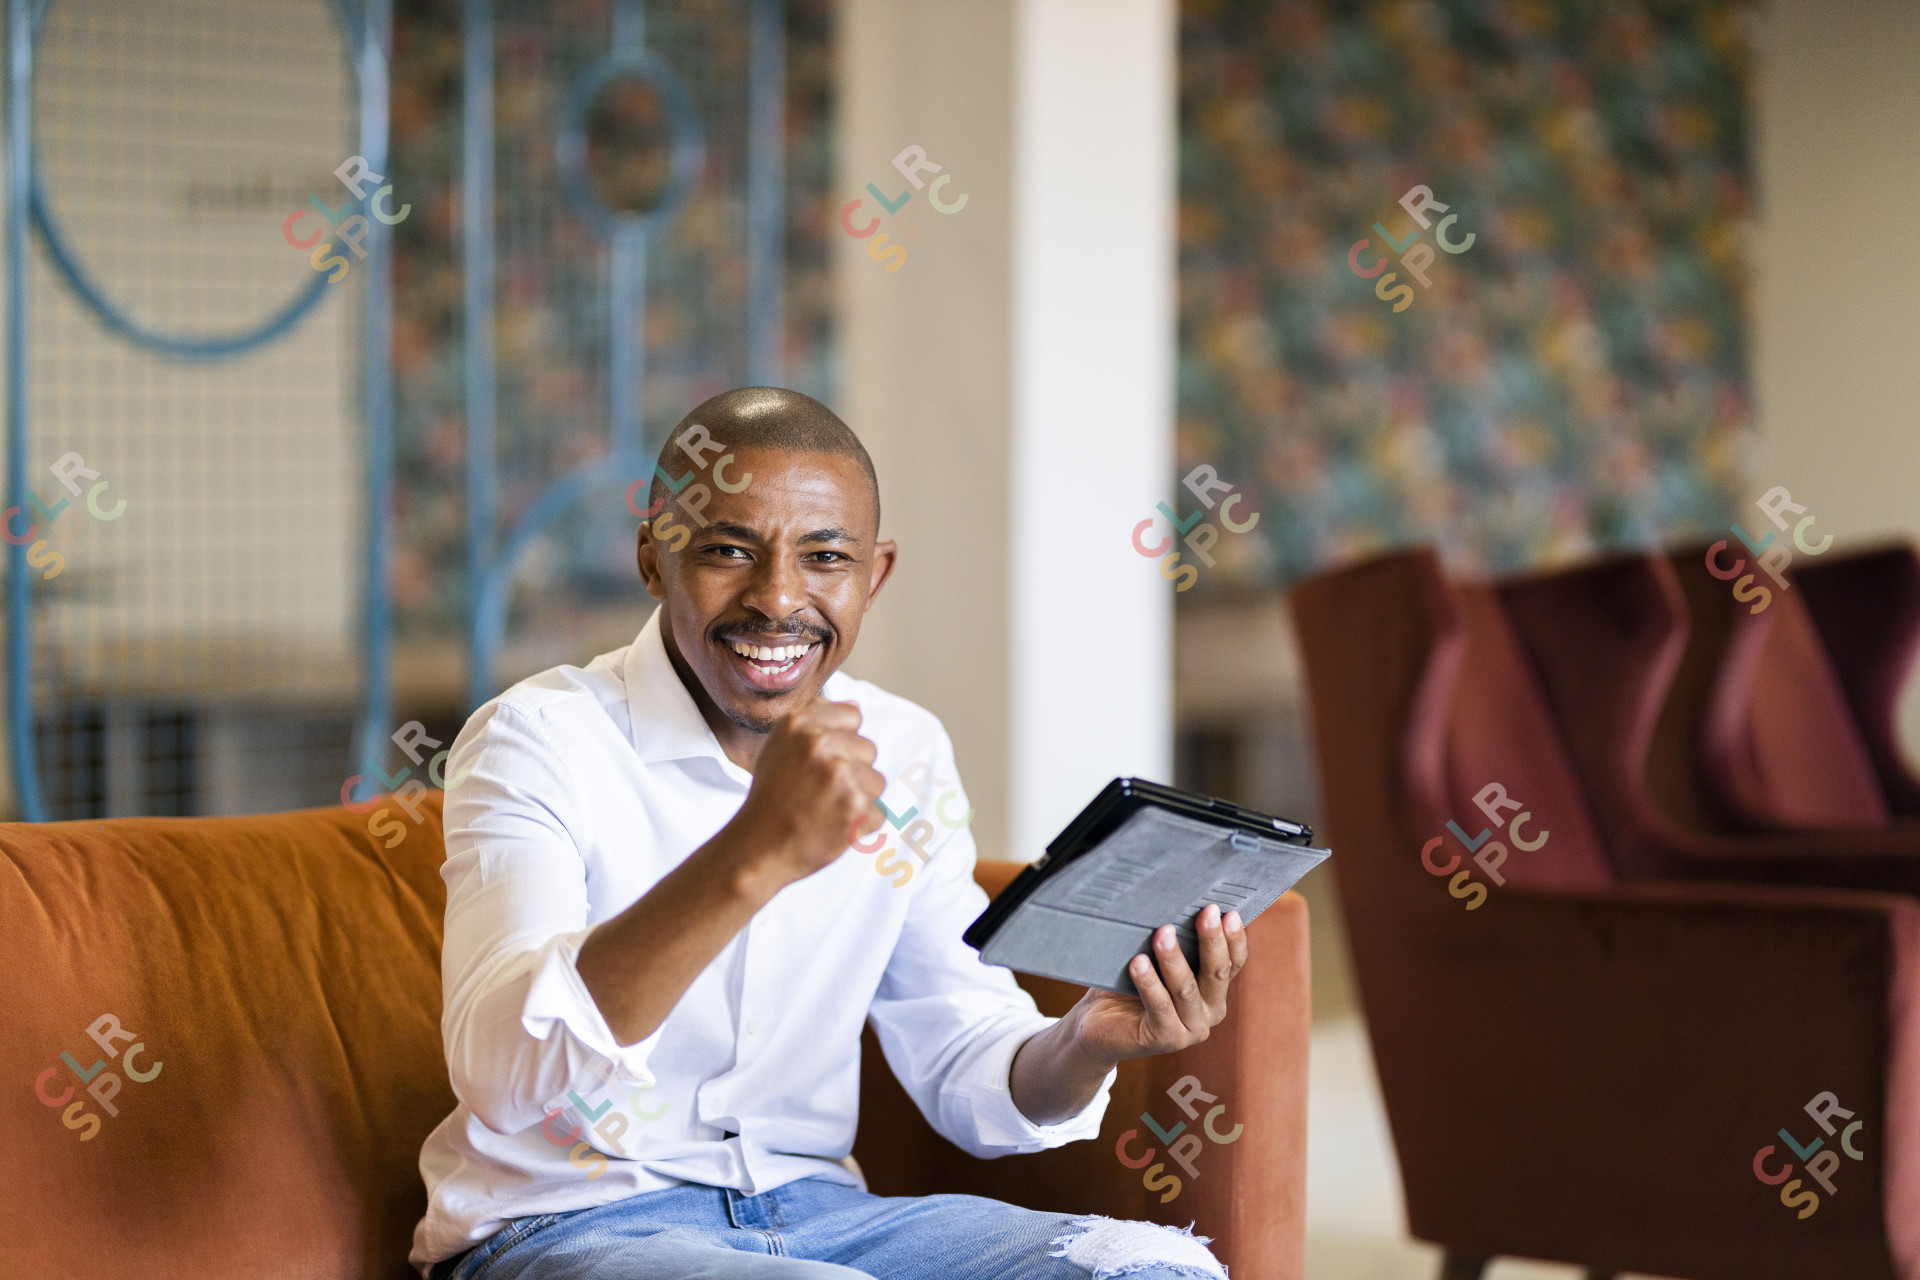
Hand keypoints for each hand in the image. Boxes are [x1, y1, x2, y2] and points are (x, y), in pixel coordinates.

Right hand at [723, 697, 884, 890]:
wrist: (758, 847)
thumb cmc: (771, 797)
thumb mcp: (779, 745)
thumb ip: (815, 721)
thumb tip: (855, 706)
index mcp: (799, 722)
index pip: (853, 715)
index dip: (841, 742)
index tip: (819, 763)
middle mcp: (819, 743)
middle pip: (868, 749)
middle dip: (851, 771)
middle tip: (817, 792)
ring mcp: (840, 775)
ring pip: (876, 781)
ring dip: (858, 799)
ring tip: (824, 810)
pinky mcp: (856, 808)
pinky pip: (878, 813)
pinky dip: (860, 826)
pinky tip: (831, 827)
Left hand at [1064, 905, 1248, 1066]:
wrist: (1099, 1025)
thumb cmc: (1128, 984)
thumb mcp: (1156, 959)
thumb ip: (1174, 941)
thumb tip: (1174, 902)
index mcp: (1214, 991)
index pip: (1233, 963)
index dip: (1234, 938)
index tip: (1228, 911)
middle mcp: (1210, 1012)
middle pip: (1217, 973)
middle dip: (1212, 940)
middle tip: (1207, 912)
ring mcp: (1190, 1030)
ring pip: (1186, 989)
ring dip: (1174, 959)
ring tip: (1162, 933)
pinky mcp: (1165, 1040)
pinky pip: (1160, 1007)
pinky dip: (1149, 983)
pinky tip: (1138, 963)